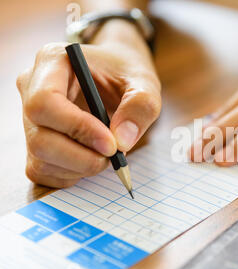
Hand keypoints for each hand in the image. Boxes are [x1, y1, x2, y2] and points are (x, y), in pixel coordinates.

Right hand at [17, 34, 160, 187]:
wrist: (117, 76)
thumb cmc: (126, 73)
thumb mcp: (143, 82)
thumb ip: (140, 106)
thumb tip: (121, 141)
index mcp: (52, 60)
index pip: (45, 102)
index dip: (78, 128)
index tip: (111, 144)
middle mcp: (31, 88)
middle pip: (39, 138)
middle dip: (82, 157)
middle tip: (114, 155)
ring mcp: (29, 117)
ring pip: (40, 159)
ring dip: (80, 167)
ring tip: (107, 154)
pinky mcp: (35, 141)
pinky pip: (43, 171)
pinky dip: (72, 175)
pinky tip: (92, 159)